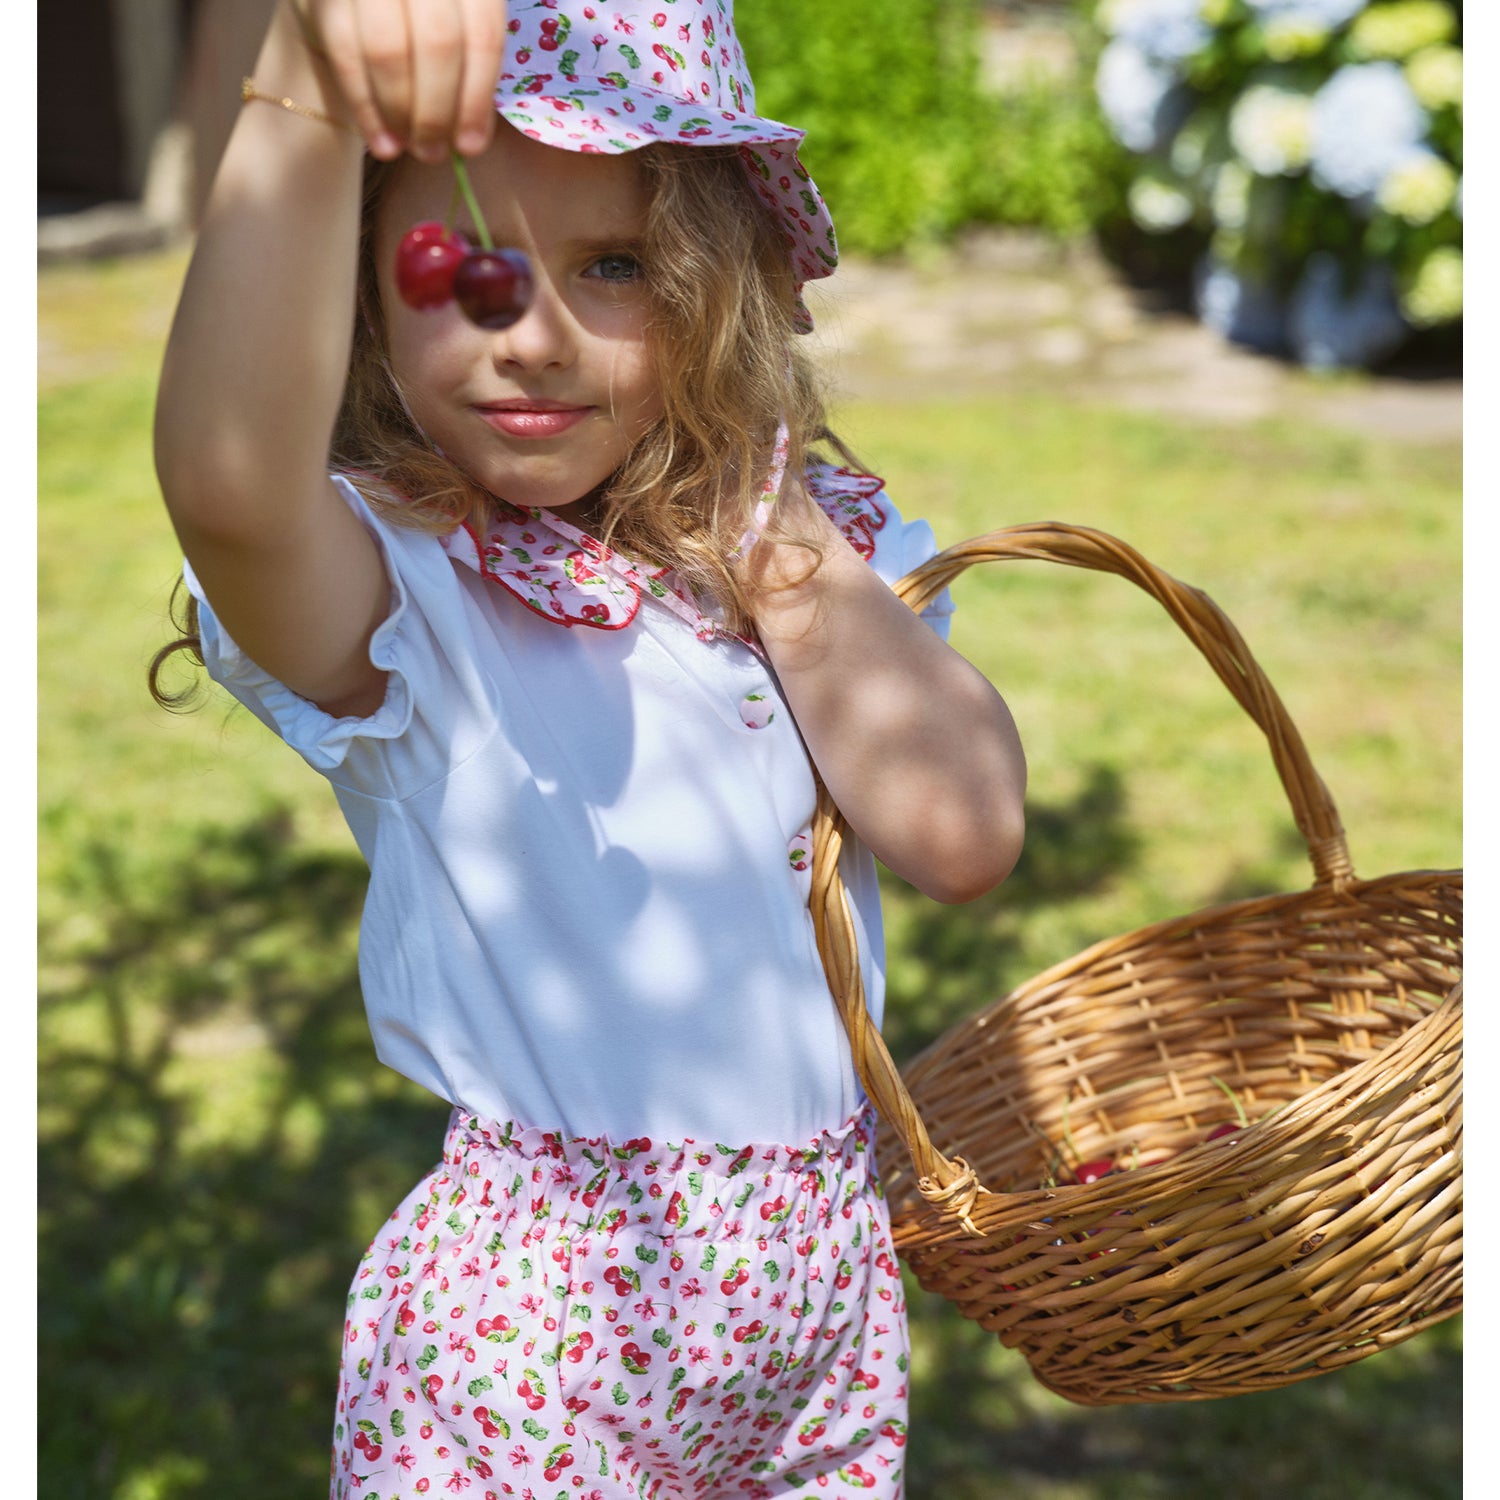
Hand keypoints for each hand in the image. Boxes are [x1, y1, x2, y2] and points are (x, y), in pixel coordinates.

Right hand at [293, 0, 507, 161]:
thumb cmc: (423, 13)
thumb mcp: (458, 25)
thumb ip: (468, 71)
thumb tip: (468, 142)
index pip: (482, 37)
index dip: (476, 99)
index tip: (470, 147)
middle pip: (438, 45)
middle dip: (436, 112)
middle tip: (432, 153)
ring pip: (389, 50)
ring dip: (400, 112)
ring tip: (404, 148)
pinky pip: (345, 52)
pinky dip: (365, 106)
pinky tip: (379, 142)